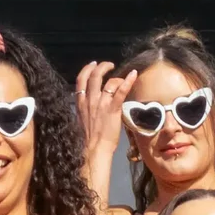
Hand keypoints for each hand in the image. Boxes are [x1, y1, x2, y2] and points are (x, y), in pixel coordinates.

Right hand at [72, 60, 132, 183]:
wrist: (93, 150)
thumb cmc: (89, 140)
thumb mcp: (82, 121)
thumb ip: (85, 110)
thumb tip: (90, 106)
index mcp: (80, 104)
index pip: (80, 81)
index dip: (86, 70)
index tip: (92, 65)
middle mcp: (89, 101)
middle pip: (93, 76)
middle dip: (101, 67)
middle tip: (108, 64)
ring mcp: (101, 104)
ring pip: (107, 82)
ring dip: (115, 75)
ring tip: (122, 73)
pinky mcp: (112, 109)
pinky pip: (121, 91)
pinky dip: (128, 81)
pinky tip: (134, 74)